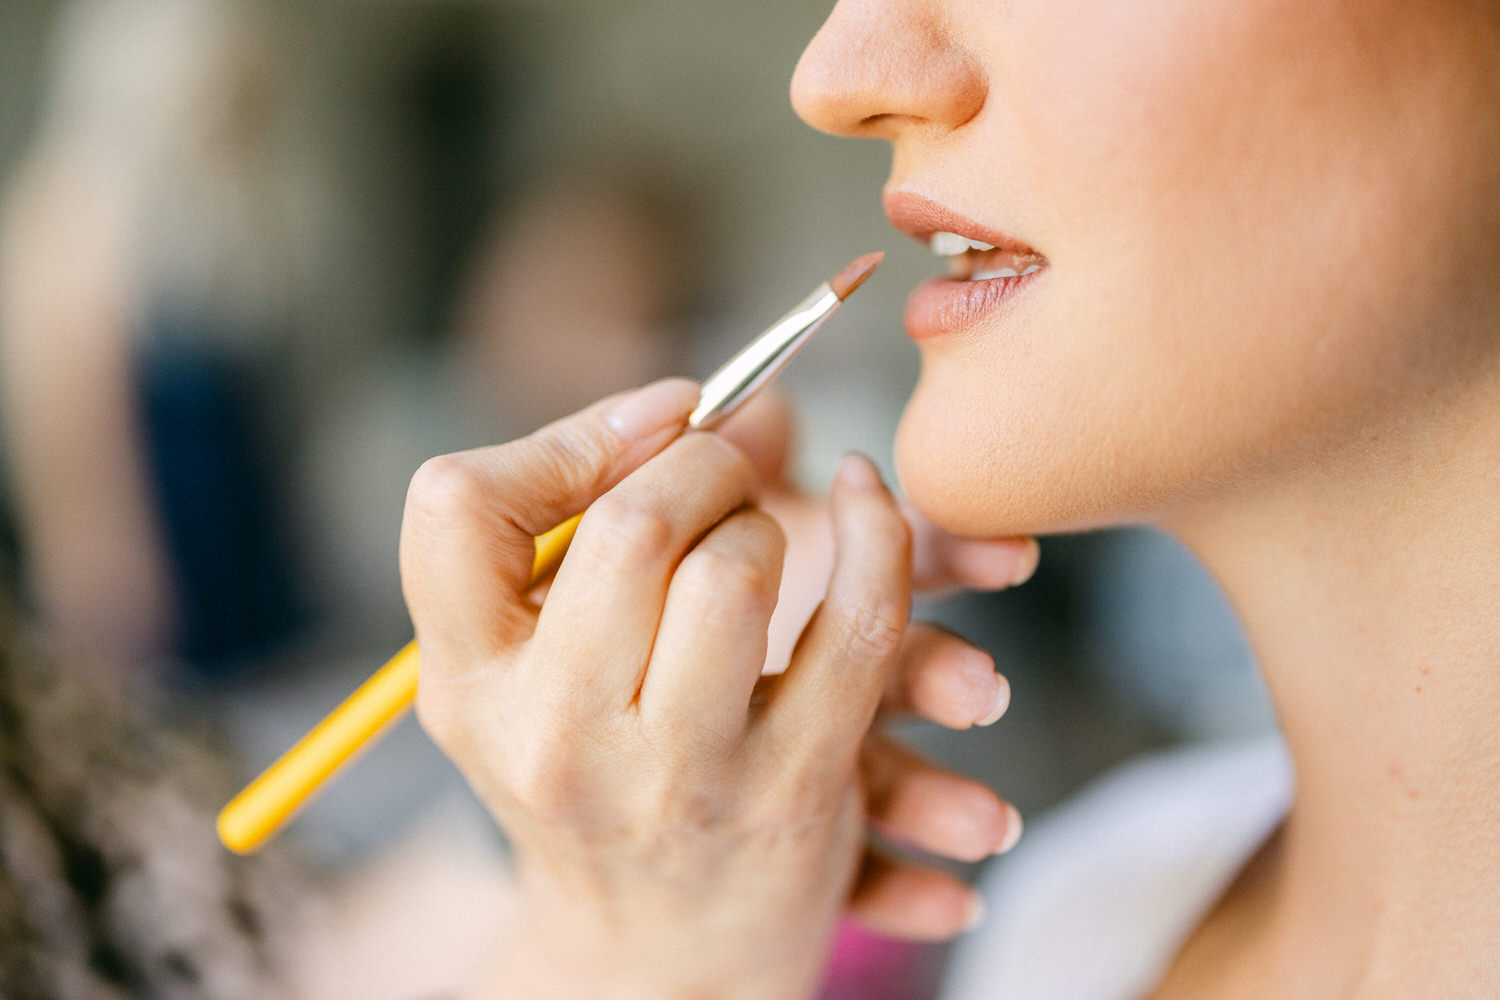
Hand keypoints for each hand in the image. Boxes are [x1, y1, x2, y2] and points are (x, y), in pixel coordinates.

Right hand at [400, 380, 1032, 998]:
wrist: (651, 956)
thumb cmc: (585, 775)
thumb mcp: (521, 676)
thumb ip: (568, 527)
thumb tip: (721, 398)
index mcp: (470, 686)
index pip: (454, 507)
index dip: (563, 439)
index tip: (646, 427)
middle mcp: (557, 737)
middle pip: (627, 526)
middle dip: (695, 462)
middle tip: (717, 467)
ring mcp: (680, 770)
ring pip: (736, 570)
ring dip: (766, 517)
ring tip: (761, 531)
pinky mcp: (795, 788)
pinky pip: (857, 626)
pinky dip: (880, 538)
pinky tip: (867, 501)